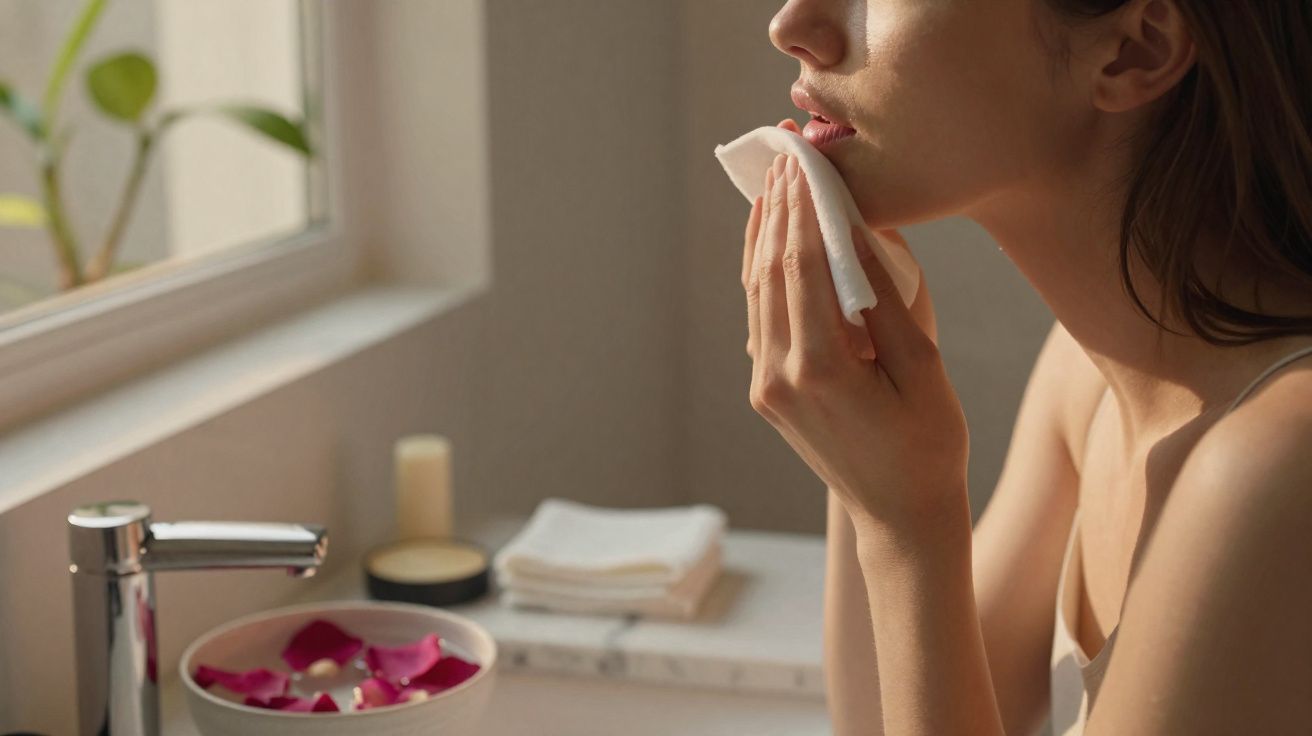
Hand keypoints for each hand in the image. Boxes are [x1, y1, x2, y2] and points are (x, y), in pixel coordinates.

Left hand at [742, 140, 968, 530]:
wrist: (900, 517)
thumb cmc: (930, 445)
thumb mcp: (922, 367)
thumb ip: (884, 299)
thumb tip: (854, 231)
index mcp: (820, 369)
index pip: (801, 266)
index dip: (800, 208)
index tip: (803, 160)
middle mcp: (779, 377)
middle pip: (769, 273)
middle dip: (777, 211)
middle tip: (784, 158)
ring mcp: (766, 388)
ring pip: (756, 295)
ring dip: (763, 238)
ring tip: (773, 187)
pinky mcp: (767, 393)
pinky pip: (759, 321)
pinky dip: (763, 276)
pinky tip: (772, 243)